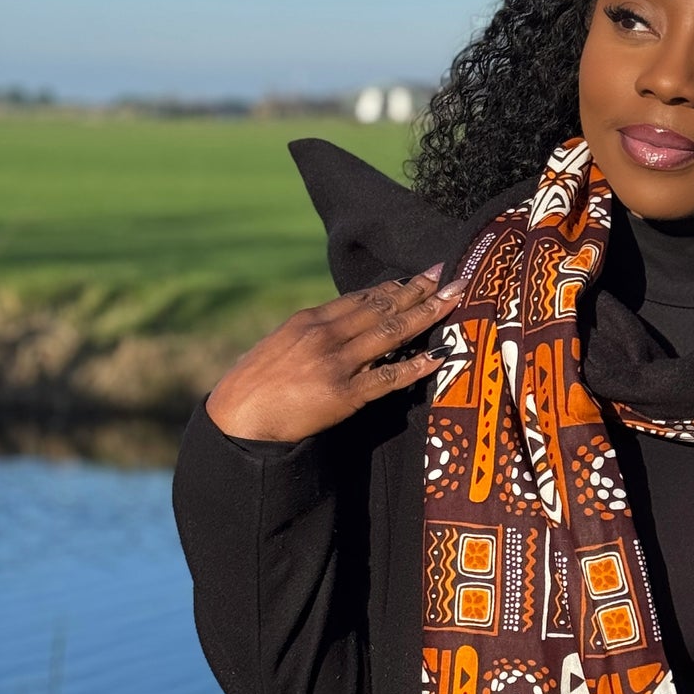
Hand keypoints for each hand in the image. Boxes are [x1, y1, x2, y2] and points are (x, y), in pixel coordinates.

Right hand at [205, 266, 464, 443]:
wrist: (239, 418)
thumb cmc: (257, 384)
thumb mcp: (282, 345)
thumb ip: (314, 333)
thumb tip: (342, 326)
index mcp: (310, 320)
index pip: (362, 298)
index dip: (395, 286)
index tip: (421, 276)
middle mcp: (325, 335)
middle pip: (382, 307)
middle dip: (420, 291)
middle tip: (451, 276)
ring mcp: (336, 364)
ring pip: (390, 333)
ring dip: (426, 315)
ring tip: (454, 301)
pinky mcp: (344, 395)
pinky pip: (388, 378)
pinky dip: (415, 366)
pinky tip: (438, 356)